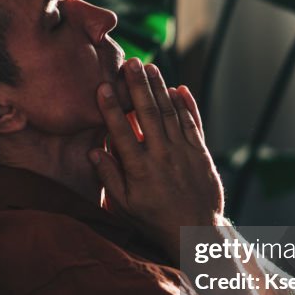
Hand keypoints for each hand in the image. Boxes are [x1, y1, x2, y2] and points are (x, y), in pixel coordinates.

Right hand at [89, 58, 223, 262]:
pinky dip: (187, 104)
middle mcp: (162, 156)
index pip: (122, 131)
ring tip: (150, 68)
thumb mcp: (125, 206)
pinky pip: (192, 123)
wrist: (196, 231)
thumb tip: (94, 151)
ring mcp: (184, 152)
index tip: (103, 87)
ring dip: (160, 88)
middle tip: (130, 63)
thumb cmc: (155, 219)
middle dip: (138, 86)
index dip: (111, 108)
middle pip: (149, 113)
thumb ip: (109, 177)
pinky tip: (179, 88)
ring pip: (171, 113)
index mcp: (140, 169)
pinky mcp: (200, 153)